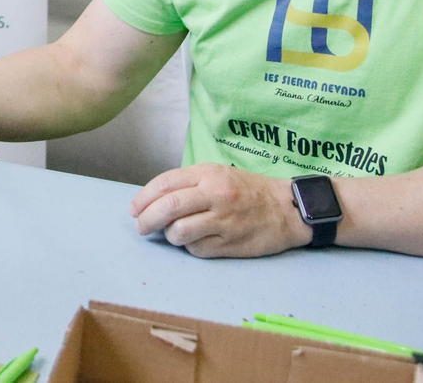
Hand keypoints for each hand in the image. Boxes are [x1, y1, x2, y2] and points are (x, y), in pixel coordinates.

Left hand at [129, 163, 311, 257]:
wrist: (287, 209)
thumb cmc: (248, 190)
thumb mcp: (218, 174)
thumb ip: (188, 183)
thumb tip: (153, 201)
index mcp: (209, 173)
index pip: (165, 184)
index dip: (143, 197)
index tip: (134, 208)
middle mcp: (215, 195)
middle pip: (168, 208)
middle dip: (147, 219)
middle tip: (141, 226)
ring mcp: (224, 221)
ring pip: (180, 231)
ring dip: (168, 235)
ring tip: (171, 233)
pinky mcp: (231, 244)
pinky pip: (197, 249)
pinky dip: (189, 247)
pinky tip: (194, 241)